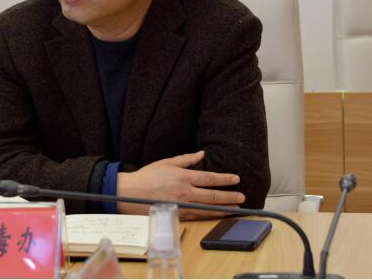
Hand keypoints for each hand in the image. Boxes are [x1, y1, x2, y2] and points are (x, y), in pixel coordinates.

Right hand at [116, 150, 244, 219]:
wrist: (129, 193)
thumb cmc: (147, 176)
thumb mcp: (167, 163)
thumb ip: (186, 159)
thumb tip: (202, 154)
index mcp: (182, 177)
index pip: (209, 178)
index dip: (224, 179)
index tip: (236, 179)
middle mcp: (184, 192)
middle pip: (212, 195)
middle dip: (229, 197)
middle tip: (242, 197)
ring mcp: (181, 206)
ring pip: (207, 209)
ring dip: (222, 209)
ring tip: (235, 209)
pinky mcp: (176, 215)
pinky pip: (196, 216)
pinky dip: (208, 216)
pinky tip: (216, 215)